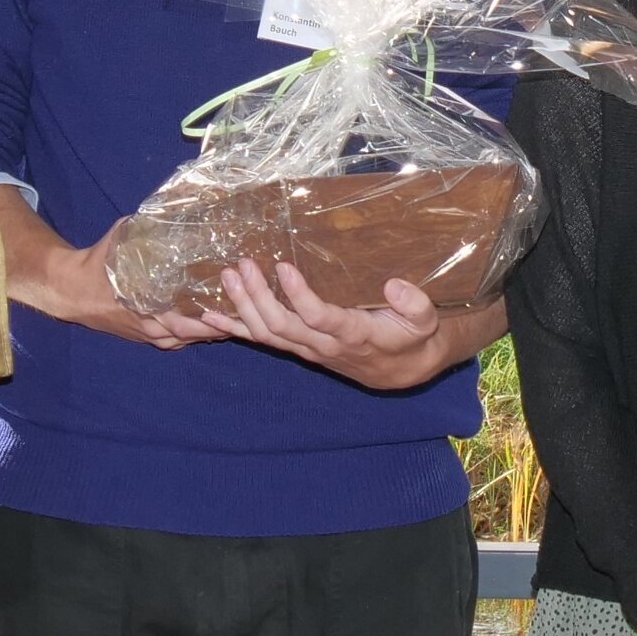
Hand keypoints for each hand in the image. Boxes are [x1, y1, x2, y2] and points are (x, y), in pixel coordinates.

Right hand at [13, 214, 242, 349]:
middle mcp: (152, 327)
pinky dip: (195, 333)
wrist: (70, 290)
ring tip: (238, 319)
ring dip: (211, 331)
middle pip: (195, 333)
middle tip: (245, 311)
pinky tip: (215, 324)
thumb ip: (149, 229)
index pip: (188, 319)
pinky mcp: (146, 337)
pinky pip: (177, 340)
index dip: (212, 313)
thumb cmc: (98, 262)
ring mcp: (149, 335)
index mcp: (147, 306)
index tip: (235, 301)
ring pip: (188, 339)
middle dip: (220, 324)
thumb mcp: (123, 239)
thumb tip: (173, 210)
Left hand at [203, 261, 489, 390]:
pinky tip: (211, 315)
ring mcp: (307, 349)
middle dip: (257, 296)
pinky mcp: (298, 347)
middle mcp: (324, 345)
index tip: (283, 266)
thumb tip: (395, 285)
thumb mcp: (425, 320)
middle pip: (281, 325)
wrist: (403, 370)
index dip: (299, 295)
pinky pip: (262, 340)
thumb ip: (416, 304)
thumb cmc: (413, 337)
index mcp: (354, 335)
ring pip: (267, 333)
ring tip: (227, 277)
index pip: (319, 318)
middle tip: (242, 265)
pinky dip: (235, 328)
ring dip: (243, 306)